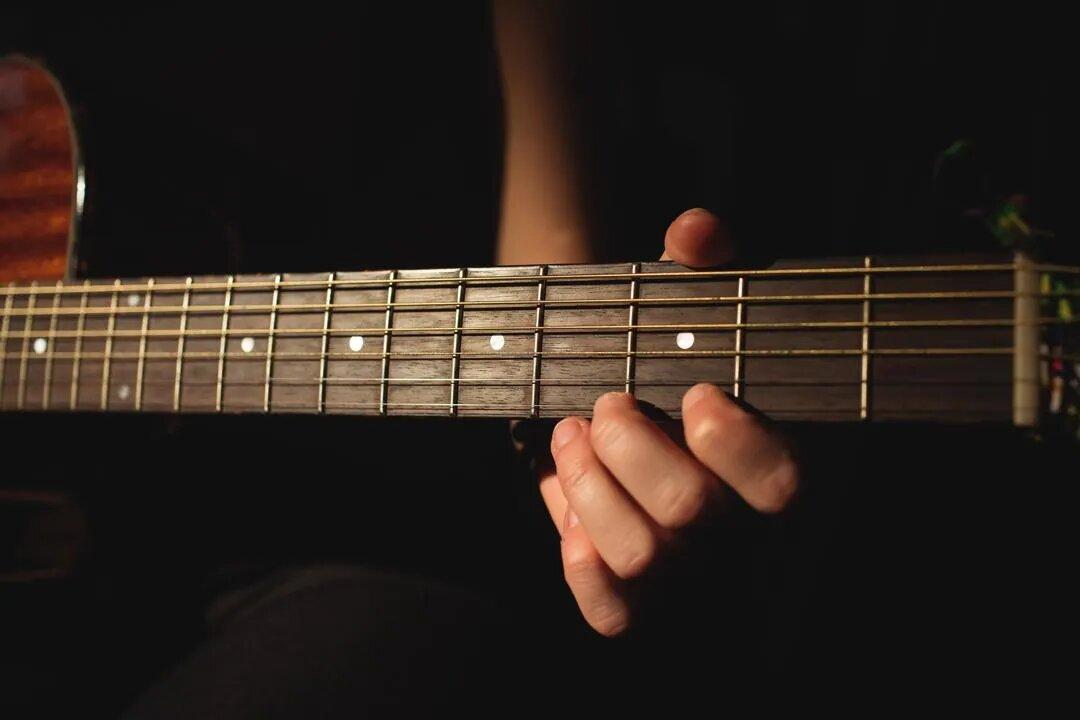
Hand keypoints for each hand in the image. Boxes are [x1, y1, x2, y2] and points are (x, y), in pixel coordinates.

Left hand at [535, 208, 799, 635]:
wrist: (644, 439)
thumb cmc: (678, 381)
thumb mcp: (697, 320)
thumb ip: (705, 272)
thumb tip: (694, 230)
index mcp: (778, 472)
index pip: (781, 485)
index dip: (733, 441)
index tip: (693, 393)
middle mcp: (743, 538)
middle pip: (688, 511)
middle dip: (629, 444)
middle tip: (605, 403)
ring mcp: (691, 579)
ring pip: (640, 557)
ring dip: (588, 484)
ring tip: (571, 435)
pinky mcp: (641, 608)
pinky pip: (612, 613)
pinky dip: (578, 561)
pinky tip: (566, 504)